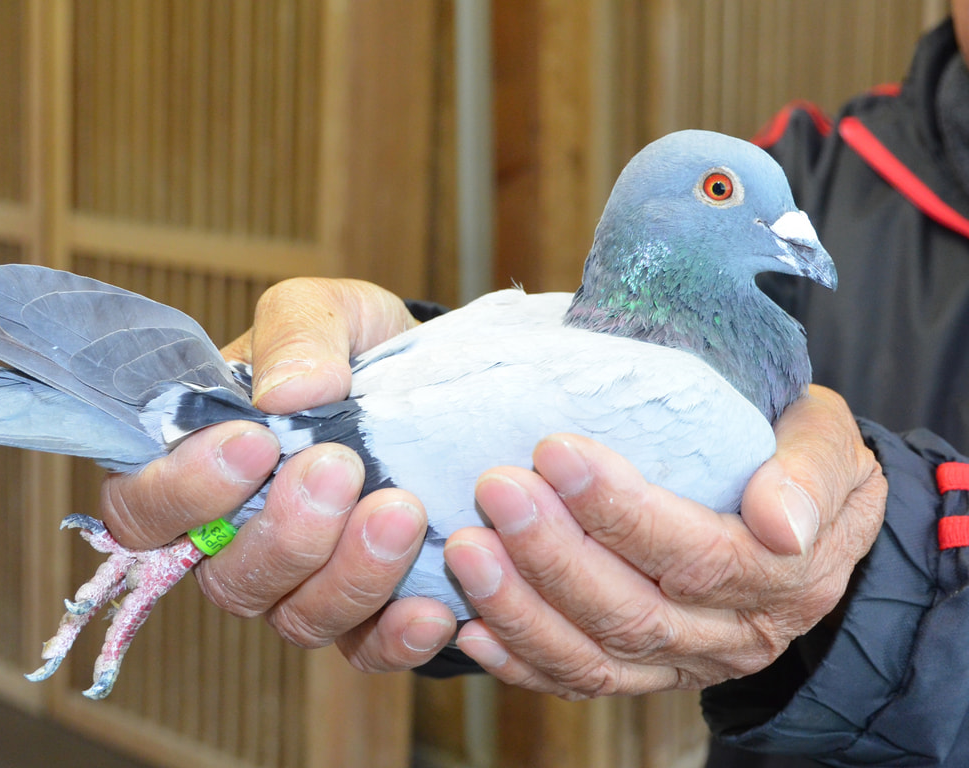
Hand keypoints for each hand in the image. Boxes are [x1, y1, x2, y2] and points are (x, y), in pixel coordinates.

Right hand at [99, 278, 455, 664]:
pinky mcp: (364, 615)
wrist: (444, 388)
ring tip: (402, 511)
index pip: (140, 510)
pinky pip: (366, 652)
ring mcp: (300, 586)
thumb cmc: (359, 352)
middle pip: (226, 579)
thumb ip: (297, 334)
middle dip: (286, 532)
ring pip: (297, 619)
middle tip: (340, 468)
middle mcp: (235, 542)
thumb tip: (284, 397)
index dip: (182, 492)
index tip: (254, 443)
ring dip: (349, 575)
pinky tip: (434, 606)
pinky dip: (397, 637)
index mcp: (198, 467)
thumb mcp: (330, 310)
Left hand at [444, 384, 885, 697]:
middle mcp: (735, 634)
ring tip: (464, 549)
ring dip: (521, 608)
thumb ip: (812, 471)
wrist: (797, 512)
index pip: (702, 555)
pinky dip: (519, 659)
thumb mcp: (828, 441)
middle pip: (635, 612)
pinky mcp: (642, 675)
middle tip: (494, 488)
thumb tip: (780, 523)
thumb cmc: (796, 454)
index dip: (624, 512)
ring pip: (595, 655)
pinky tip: (469, 626)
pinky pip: (576, 681)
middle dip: (554, 553)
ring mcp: (684, 663)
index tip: (556, 451)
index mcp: (788, 576)